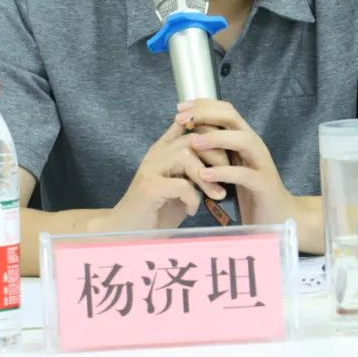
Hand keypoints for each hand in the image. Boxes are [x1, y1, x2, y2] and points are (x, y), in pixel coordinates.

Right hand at [97, 120, 229, 232]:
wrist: (127, 231)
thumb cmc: (157, 211)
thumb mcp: (181, 186)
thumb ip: (196, 171)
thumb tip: (227, 161)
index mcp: (164, 150)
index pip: (188, 124)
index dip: (211, 130)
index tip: (230, 149)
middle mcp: (156, 155)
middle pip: (192, 137)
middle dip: (216, 154)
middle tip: (229, 174)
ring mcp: (150, 170)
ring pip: (185, 155)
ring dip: (206, 176)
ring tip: (217, 194)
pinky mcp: (148, 188)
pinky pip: (180, 184)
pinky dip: (192, 198)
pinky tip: (193, 210)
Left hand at [175, 99, 298, 226]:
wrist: (279, 216)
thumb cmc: (249, 191)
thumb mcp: (230, 166)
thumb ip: (216, 151)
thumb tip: (190, 134)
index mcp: (245, 139)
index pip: (226, 111)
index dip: (203, 105)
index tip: (179, 108)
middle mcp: (254, 146)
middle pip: (232, 118)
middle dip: (205, 114)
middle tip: (180, 120)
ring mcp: (262, 164)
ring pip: (242, 140)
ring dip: (215, 138)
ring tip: (192, 142)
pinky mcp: (264, 185)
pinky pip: (244, 174)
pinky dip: (223, 172)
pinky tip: (204, 174)